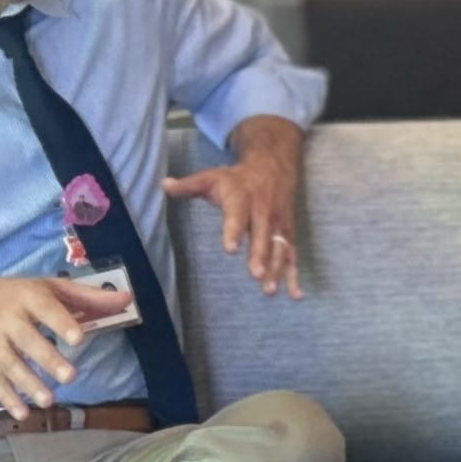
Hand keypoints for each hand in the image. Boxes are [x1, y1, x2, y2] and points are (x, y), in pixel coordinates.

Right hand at [0, 274, 130, 415]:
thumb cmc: (20, 295)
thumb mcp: (51, 288)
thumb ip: (88, 297)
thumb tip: (127, 299)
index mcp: (28, 297)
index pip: (45, 309)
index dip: (61, 323)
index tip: (79, 338)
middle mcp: (6, 318)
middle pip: (27, 340)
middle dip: (47, 359)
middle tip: (70, 377)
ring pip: (9, 363)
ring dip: (28, 384)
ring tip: (50, 401)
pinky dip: (6, 397)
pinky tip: (24, 414)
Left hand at [162, 117, 304, 297]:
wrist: (273, 167)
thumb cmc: (237, 178)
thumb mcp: (212, 177)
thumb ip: (189, 185)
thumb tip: (164, 185)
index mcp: (242, 199)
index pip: (238, 216)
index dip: (235, 231)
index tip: (231, 248)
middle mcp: (263, 213)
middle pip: (263, 236)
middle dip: (261, 256)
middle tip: (256, 274)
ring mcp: (278, 225)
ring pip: (280, 248)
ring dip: (277, 269)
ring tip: (270, 289)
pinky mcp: (288, 234)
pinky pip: (293, 256)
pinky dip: (295, 275)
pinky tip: (296, 294)